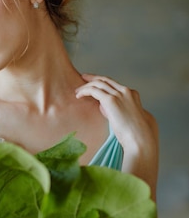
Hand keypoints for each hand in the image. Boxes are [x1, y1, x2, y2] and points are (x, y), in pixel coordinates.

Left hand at [75, 73, 158, 196]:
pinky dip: (85, 91)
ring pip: (98, 83)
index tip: (94, 85)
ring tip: (77, 91)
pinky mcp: (111, 100)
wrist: (140, 139)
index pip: (114, 84)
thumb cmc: (136, 134)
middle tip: (83, 78)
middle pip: (106, 80)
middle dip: (93, 78)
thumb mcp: (129, 119)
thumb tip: (106, 110)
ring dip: (86, 86)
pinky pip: (94, 90)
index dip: (102, 83)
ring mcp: (119, 94)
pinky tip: (78, 96)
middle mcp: (126, 91)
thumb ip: (119, 112)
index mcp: (132, 95)